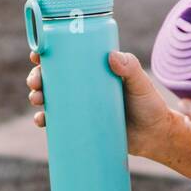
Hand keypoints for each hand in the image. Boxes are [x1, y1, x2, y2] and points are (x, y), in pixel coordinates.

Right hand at [27, 49, 175, 160]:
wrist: (155, 136)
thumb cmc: (149, 104)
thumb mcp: (140, 84)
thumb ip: (130, 68)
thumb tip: (111, 56)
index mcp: (94, 71)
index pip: (67, 57)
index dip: (48, 54)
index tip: (37, 54)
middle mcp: (84, 87)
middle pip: (52, 78)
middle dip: (37, 77)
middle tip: (36, 82)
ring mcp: (81, 107)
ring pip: (50, 98)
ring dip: (37, 96)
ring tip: (37, 99)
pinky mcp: (81, 126)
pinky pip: (57, 122)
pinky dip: (45, 120)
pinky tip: (41, 121)